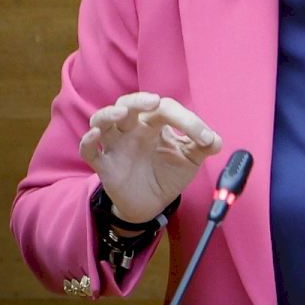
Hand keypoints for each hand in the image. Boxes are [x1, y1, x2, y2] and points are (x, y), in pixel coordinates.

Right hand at [79, 91, 222, 222]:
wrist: (152, 204)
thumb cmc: (169, 174)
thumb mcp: (190, 160)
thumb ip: (203, 147)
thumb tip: (216, 141)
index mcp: (155, 123)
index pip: (166, 110)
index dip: (187, 120)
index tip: (206, 139)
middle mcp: (133, 129)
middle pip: (128, 104)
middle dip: (139, 100)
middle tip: (154, 102)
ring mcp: (116, 145)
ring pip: (102, 120)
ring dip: (109, 114)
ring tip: (122, 113)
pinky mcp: (104, 165)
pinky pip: (89, 150)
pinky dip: (88, 142)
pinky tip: (95, 136)